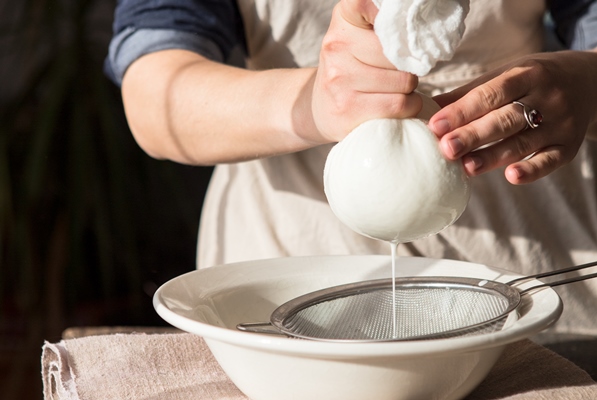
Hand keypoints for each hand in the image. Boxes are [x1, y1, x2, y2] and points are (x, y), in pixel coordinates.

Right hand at [309, 0, 421, 142]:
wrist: (319, 107)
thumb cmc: (349, 69)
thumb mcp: (356, 35)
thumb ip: (381, 23)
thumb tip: (416, 24)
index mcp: (343, 20)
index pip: (366, 2)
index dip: (387, 13)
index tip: (395, 26)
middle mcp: (337, 46)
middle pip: (400, 51)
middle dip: (410, 64)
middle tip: (400, 70)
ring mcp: (340, 79)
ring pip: (404, 80)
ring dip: (412, 88)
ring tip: (398, 89)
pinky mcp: (348, 109)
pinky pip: (399, 104)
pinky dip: (409, 106)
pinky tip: (399, 104)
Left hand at [429, 50, 596, 184]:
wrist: (588, 80)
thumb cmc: (532, 79)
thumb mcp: (505, 75)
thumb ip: (468, 94)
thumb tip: (427, 109)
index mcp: (527, 74)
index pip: (490, 94)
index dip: (462, 111)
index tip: (435, 125)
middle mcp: (547, 97)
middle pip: (505, 119)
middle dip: (473, 135)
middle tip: (445, 148)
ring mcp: (560, 122)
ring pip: (523, 142)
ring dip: (493, 156)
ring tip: (466, 167)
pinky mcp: (570, 145)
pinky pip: (551, 160)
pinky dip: (532, 169)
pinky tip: (512, 177)